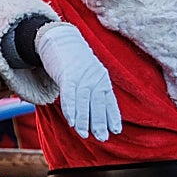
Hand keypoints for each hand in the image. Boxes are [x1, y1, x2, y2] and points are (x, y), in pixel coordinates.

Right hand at [36, 23, 121, 140]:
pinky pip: (70, 94)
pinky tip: (72, 121)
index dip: (112, 116)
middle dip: (100, 122)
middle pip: (98, 102)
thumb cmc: (74, 61)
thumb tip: (95, 111)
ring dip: (84, 119)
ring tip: (84, 134)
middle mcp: (94, 77)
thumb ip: (93, 90)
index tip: (116, 130)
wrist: (60, 38)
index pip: (109, 100)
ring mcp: (81, 76)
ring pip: (84, 101)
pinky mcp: (67, 74)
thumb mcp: (89, 74)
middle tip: (102, 137)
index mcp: (102, 78)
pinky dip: (71, 109)